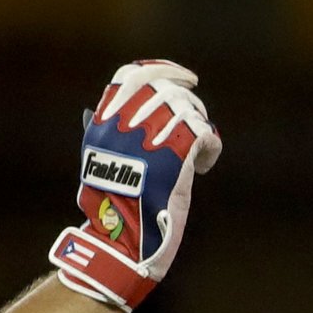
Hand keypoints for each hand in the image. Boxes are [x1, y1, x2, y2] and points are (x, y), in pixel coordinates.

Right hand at [50, 60, 222, 312]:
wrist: (123, 242)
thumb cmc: (114, 209)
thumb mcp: (102, 164)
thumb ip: (114, 135)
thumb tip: (133, 111)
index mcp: (102, 124)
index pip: (130, 77)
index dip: (160, 71)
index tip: (182, 77)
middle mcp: (124, 125)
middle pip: (165, 89)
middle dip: (187, 100)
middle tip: (196, 119)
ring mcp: (150, 138)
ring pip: (188, 109)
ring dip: (199, 126)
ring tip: (196, 150)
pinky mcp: (176, 156)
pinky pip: (206, 133)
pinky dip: (210, 148)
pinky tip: (203, 166)